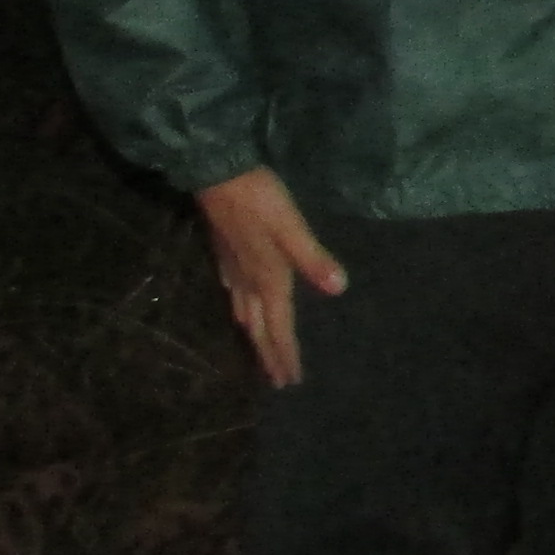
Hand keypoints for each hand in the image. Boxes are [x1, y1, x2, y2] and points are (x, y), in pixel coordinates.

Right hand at [193, 165, 347, 389]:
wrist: (216, 173)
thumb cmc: (259, 199)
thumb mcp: (292, 227)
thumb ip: (314, 258)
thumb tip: (339, 290)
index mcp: (269, 277)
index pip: (280, 326)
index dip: (286, 353)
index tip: (291, 381)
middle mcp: (249, 280)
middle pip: (261, 326)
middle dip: (270, 354)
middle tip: (278, 381)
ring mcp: (234, 268)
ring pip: (245, 313)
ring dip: (256, 336)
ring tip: (261, 354)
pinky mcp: (226, 254)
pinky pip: (235, 294)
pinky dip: (242, 311)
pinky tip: (240, 309)